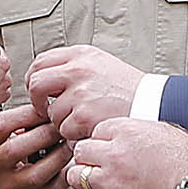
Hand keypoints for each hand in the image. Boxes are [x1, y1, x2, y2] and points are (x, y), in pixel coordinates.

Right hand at [0, 103, 69, 188]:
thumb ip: (18, 121)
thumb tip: (49, 108)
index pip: (1, 125)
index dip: (27, 114)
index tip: (46, 107)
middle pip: (16, 149)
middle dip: (45, 133)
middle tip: (63, 125)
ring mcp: (11, 186)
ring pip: (38, 173)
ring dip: (60, 154)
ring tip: (71, 141)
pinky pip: (53, 187)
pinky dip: (66, 172)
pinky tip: (72, 160)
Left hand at [28, 45, 142, 141]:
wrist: (153, 103)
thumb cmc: (127, 88)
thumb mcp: (100, 64)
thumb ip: (72, 66)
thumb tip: (42, 75)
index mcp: (80, 54)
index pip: (40, 62)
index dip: (34, 79)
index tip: (40, 91)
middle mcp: (78, 69)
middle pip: (35, 83)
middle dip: (37, 101)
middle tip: (47, 109)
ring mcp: (80, 92)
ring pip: (51, 112)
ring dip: (61, 121)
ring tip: (81, 120)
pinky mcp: (83, 115)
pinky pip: (64, 129)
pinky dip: (73, 133)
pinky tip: (88, 128)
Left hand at [66, 118, 187, 188]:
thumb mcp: (162, 132)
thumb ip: (135, 132)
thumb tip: (120, 135)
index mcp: (127, 131)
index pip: (94, 132)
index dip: (100, 142)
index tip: (106, 149)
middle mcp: (116, 154)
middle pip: (80, 152)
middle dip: (87, 159)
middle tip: (96, 165)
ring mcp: (114, 182)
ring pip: (76, 177)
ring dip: (84, 179)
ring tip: (96, 182)